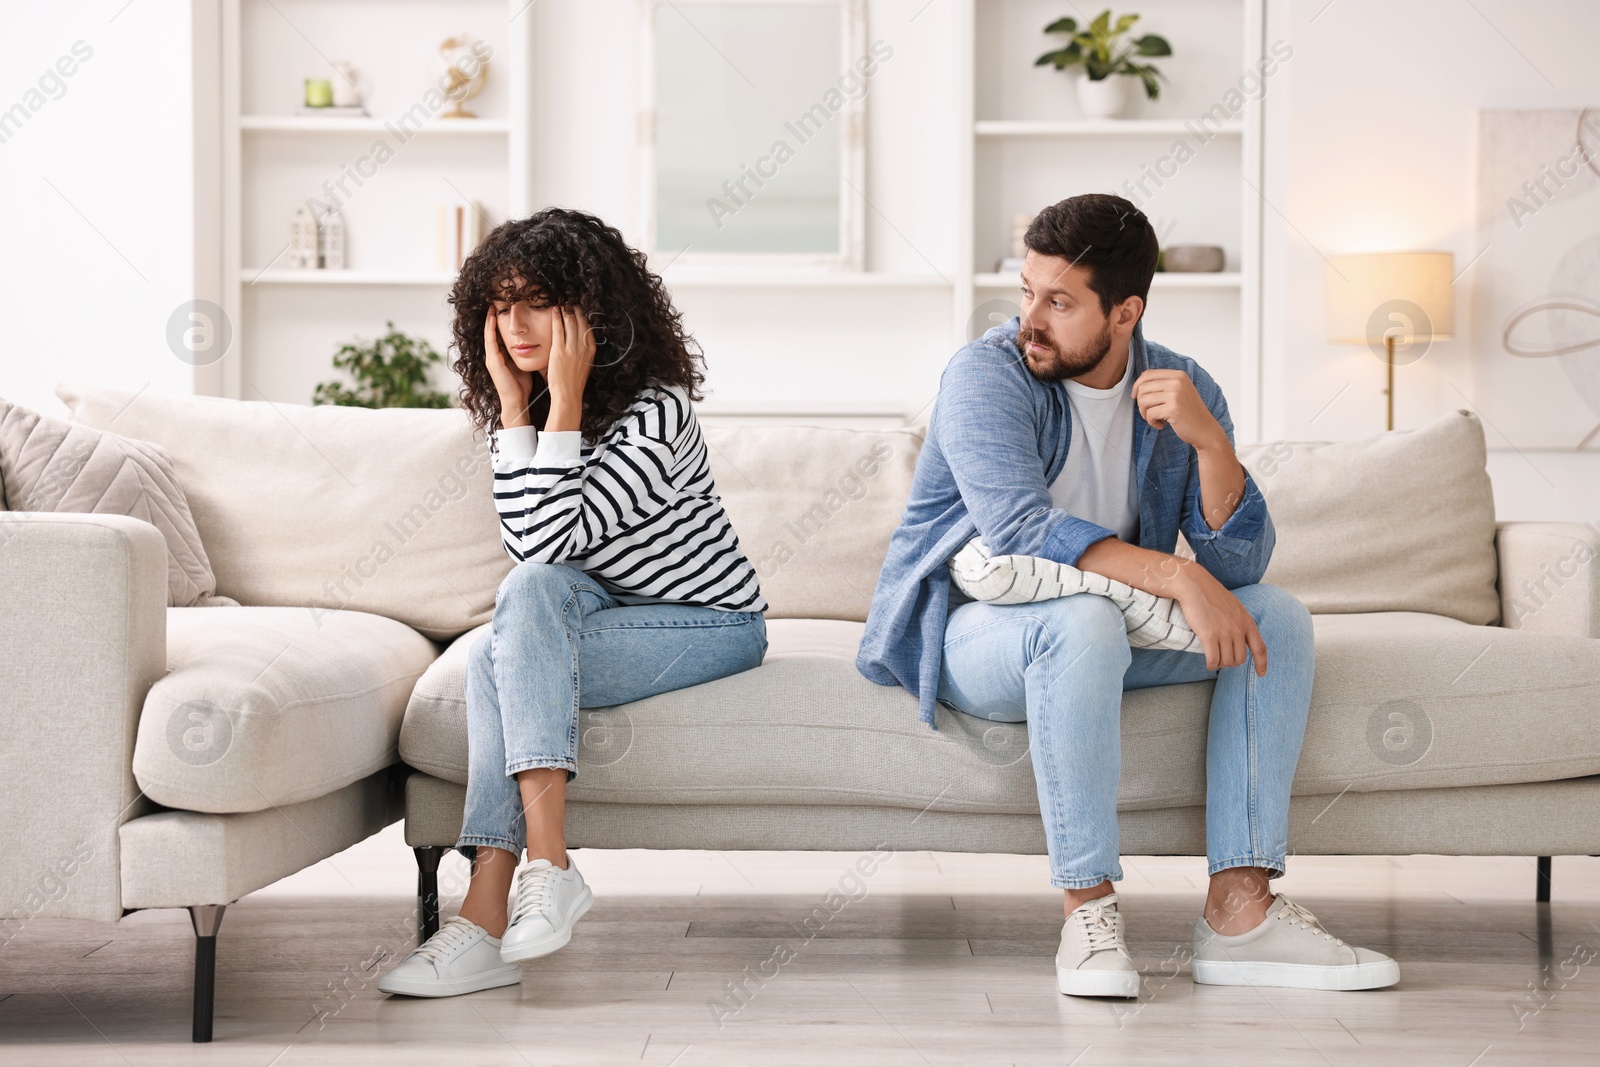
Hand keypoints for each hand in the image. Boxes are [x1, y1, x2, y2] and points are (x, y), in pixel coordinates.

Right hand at [484, 307, 532, 427]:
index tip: (505, 307)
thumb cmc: (522, 385)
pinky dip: (490, 328)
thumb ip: (526, 352)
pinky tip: (493, 317)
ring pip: (488, 333)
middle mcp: (494, 355)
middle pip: (492, 331)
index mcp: (501, 355)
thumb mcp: (524, 363)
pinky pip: (490, 341)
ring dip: (489, 319)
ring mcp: (491, 358)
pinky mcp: (492, 361)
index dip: (501, 321)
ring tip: (491, 305)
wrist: (517, 401)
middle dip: (493, 317)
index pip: (499, 334)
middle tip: (495, 301)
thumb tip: (538, 341)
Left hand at [545, 305, 595, 409]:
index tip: (578, 306)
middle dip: (575, 308)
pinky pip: (558, 329)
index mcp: (591, 349)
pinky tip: (554, 309)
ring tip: (562, 301)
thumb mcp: (585, 364)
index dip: (583, 314)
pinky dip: (556, 317)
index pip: (589, 326)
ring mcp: (572, 348)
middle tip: (570, 299)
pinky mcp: (559, 350)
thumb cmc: (574, 382)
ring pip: (571, 321)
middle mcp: (584, 346)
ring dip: (566, 309)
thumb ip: (584, 351)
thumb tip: (581, 340)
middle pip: (581, 321)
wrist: (568, 395)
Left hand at [1131, 369, 1225, 450]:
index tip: (1136, 397)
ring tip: (1155, 419)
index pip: (1148, 374)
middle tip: (1148, 413)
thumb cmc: (1188, 413)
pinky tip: (1161, 425)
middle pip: (1143, 387)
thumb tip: (1138, 384)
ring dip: (1144, 413)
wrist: (1205, 430)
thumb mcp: (1179, 392)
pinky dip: (1152, 422)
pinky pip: (1149, 414)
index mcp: (1178, 375)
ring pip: (1143, 400)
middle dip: (1140, 402)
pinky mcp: (1173, 409)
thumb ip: (1163, 385)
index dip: (1137, 386)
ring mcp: (1176, 394)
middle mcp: (1177, 381)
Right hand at [1173, 564, 1267, 675]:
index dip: (1261, 664)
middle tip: (1222, 659)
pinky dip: (1211, 665)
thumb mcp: (1234, 607)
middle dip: (1231, 662)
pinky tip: (1208, 664)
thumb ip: (1240, 622)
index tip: (1261, 674)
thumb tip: (1241, 638)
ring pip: (1227, 661)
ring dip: (1220, 664)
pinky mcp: (1209, 635)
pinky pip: (1213, 660)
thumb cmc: (1211, 595)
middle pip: (1240, 659)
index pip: (1260, 648)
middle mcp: (1238, 629)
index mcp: (1247, 622)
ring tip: (1214, 659)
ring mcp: (1224, 633)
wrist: (1194, 586)